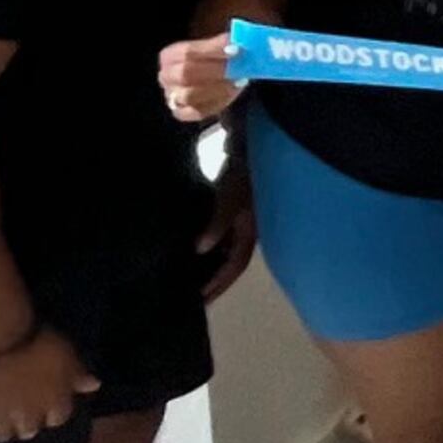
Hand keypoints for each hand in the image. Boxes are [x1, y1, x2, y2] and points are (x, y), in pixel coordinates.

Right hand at [0, 327, 97, 442]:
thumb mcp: (67, 354)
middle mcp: (28, 417)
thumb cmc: (38, 342)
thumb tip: (94, 385)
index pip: (56, 419)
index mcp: (54, 404)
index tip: (42, 403)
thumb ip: (78, 374)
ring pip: (0, 435)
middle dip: (24, 422)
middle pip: (27, 431)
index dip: (49, 412)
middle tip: (16, 408)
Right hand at [157, 32, 235, 123]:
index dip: (213, 50)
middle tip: (240, 66)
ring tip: (238, 80)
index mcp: (170, 55)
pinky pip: (197, 112)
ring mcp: (172, 97)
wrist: (217, 76)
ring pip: (189, 95)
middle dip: (216, 70)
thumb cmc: (216, 56)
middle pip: (185, 74)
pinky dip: (217, 102)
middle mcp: (166, 76)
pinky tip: (232, 92)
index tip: (236, 48)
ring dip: (217, 88)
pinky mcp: (183, 113)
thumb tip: (238, 41)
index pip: (187, 52)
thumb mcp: (218, 44)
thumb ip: (225, 43)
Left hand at [195, 155, 258, 302]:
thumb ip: (218, 223)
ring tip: (189, 272)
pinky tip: (195, 244)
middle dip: (214, 278)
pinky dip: (208, 242)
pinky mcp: (232, 206)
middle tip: (191, 294)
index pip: (234, 266)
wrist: (253, 141)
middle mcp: (248, 228)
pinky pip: (219, 231)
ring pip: (224, 247)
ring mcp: (241, 218)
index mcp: (251, 231)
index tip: (198, 301)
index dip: (217, 284)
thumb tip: (200, 249)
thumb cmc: (245, 171)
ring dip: (210, 261)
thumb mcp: (232, 196)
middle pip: (230, 261)